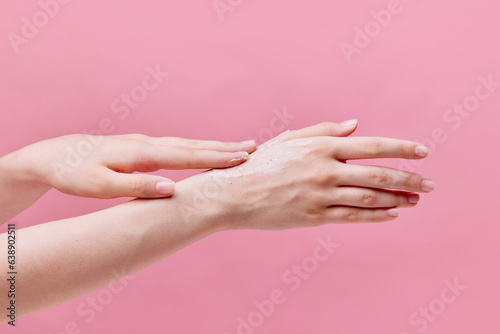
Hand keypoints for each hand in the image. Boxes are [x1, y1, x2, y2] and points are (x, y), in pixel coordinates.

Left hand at [16, 134, 255, 198]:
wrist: (54, 155)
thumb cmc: (75, 174)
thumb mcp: (100, 186)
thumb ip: (136, 187)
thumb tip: (172, 189)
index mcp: (141, 154)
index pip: (186, 156)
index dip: (215, 158)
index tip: (241, 157)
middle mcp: (148, 144)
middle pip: (193, 145)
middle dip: (224, 147)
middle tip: (253, 147)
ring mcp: (146, 144)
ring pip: (187, 144)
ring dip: (214, 146)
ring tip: (238, 147)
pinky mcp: (143, 148)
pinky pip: (178, 147)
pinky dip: (198, 149)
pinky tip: (206, 152)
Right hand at [174, 121, 433, 229]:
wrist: (234, 194)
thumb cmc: (261, 163)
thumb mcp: (290, 139)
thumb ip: (325, 131)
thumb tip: (357, 125)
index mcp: (321, 147)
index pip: (372, 145)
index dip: (401, 149)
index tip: (423, 152)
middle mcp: (325, 170)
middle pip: (378, 175)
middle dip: (408, 179)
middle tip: (429, 184)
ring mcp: (320, 195)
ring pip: (370, 198)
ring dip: (397, 199)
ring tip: (415, 200)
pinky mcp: (314, 216)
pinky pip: (353, 217)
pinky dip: (376, 216)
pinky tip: (392, 215)